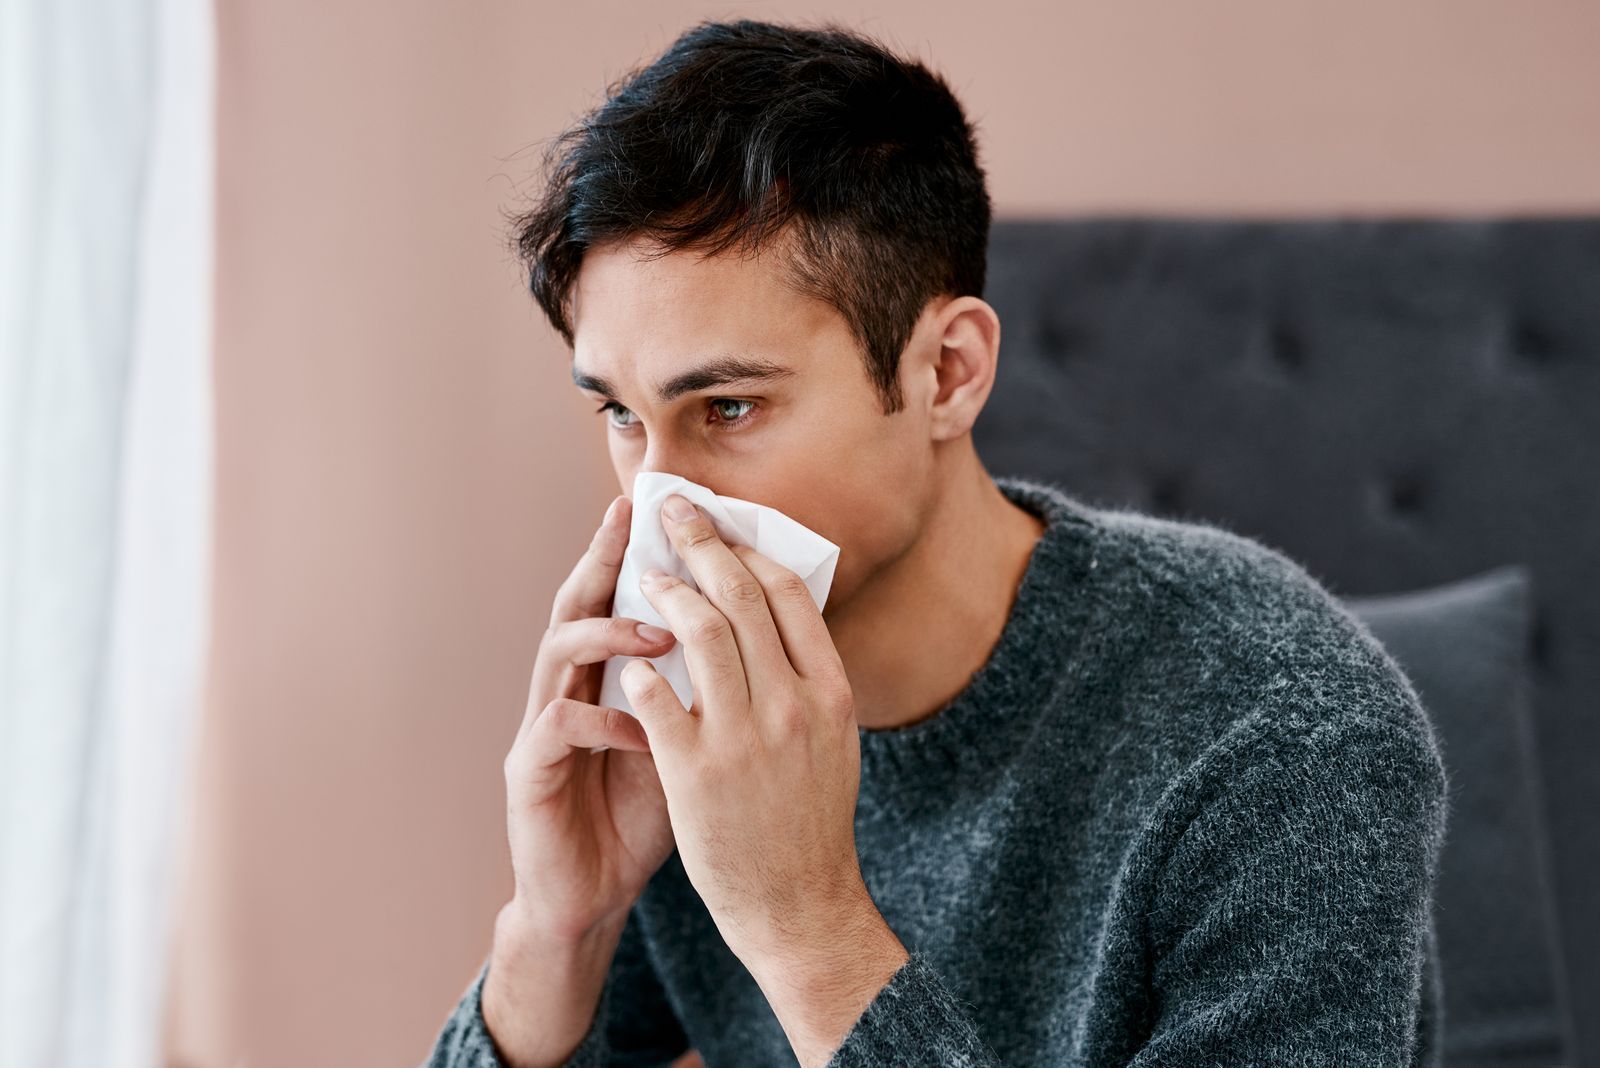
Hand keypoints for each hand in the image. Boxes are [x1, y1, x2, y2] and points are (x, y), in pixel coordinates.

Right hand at [499, 494, 681, 943]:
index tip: (672, 509)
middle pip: (577, 603)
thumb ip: (707, 689)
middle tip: (634, 520)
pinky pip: (561, 724)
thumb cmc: (644, 813)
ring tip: (660, 632)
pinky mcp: (528, 770)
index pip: (619, 597)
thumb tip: (770, 635)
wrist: (592, 893)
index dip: (639, 551)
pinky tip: (641, 726)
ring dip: (610, 632)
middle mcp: (567, 686)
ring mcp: (541, 725)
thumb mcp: (688, 740)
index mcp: (604, 676)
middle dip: (603, 557)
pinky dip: (604, 716)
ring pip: (556, 649)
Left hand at [618, 492, 867, 964]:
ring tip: (647, 578)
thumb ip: (808, 675)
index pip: (787, 593)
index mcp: (828, 691)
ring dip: (666, 594)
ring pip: (699, 633)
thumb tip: (781, 609)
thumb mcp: (831, 737)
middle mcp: (791, 704)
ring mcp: (743, 737)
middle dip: (700, 544)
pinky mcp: (696, 773)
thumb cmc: (810, 817)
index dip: (748, 548)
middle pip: (740, 596)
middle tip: (670, 514)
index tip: (719, 525)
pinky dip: (640, 670)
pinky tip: (630, 661)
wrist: (798, 904)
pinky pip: (657, 699)